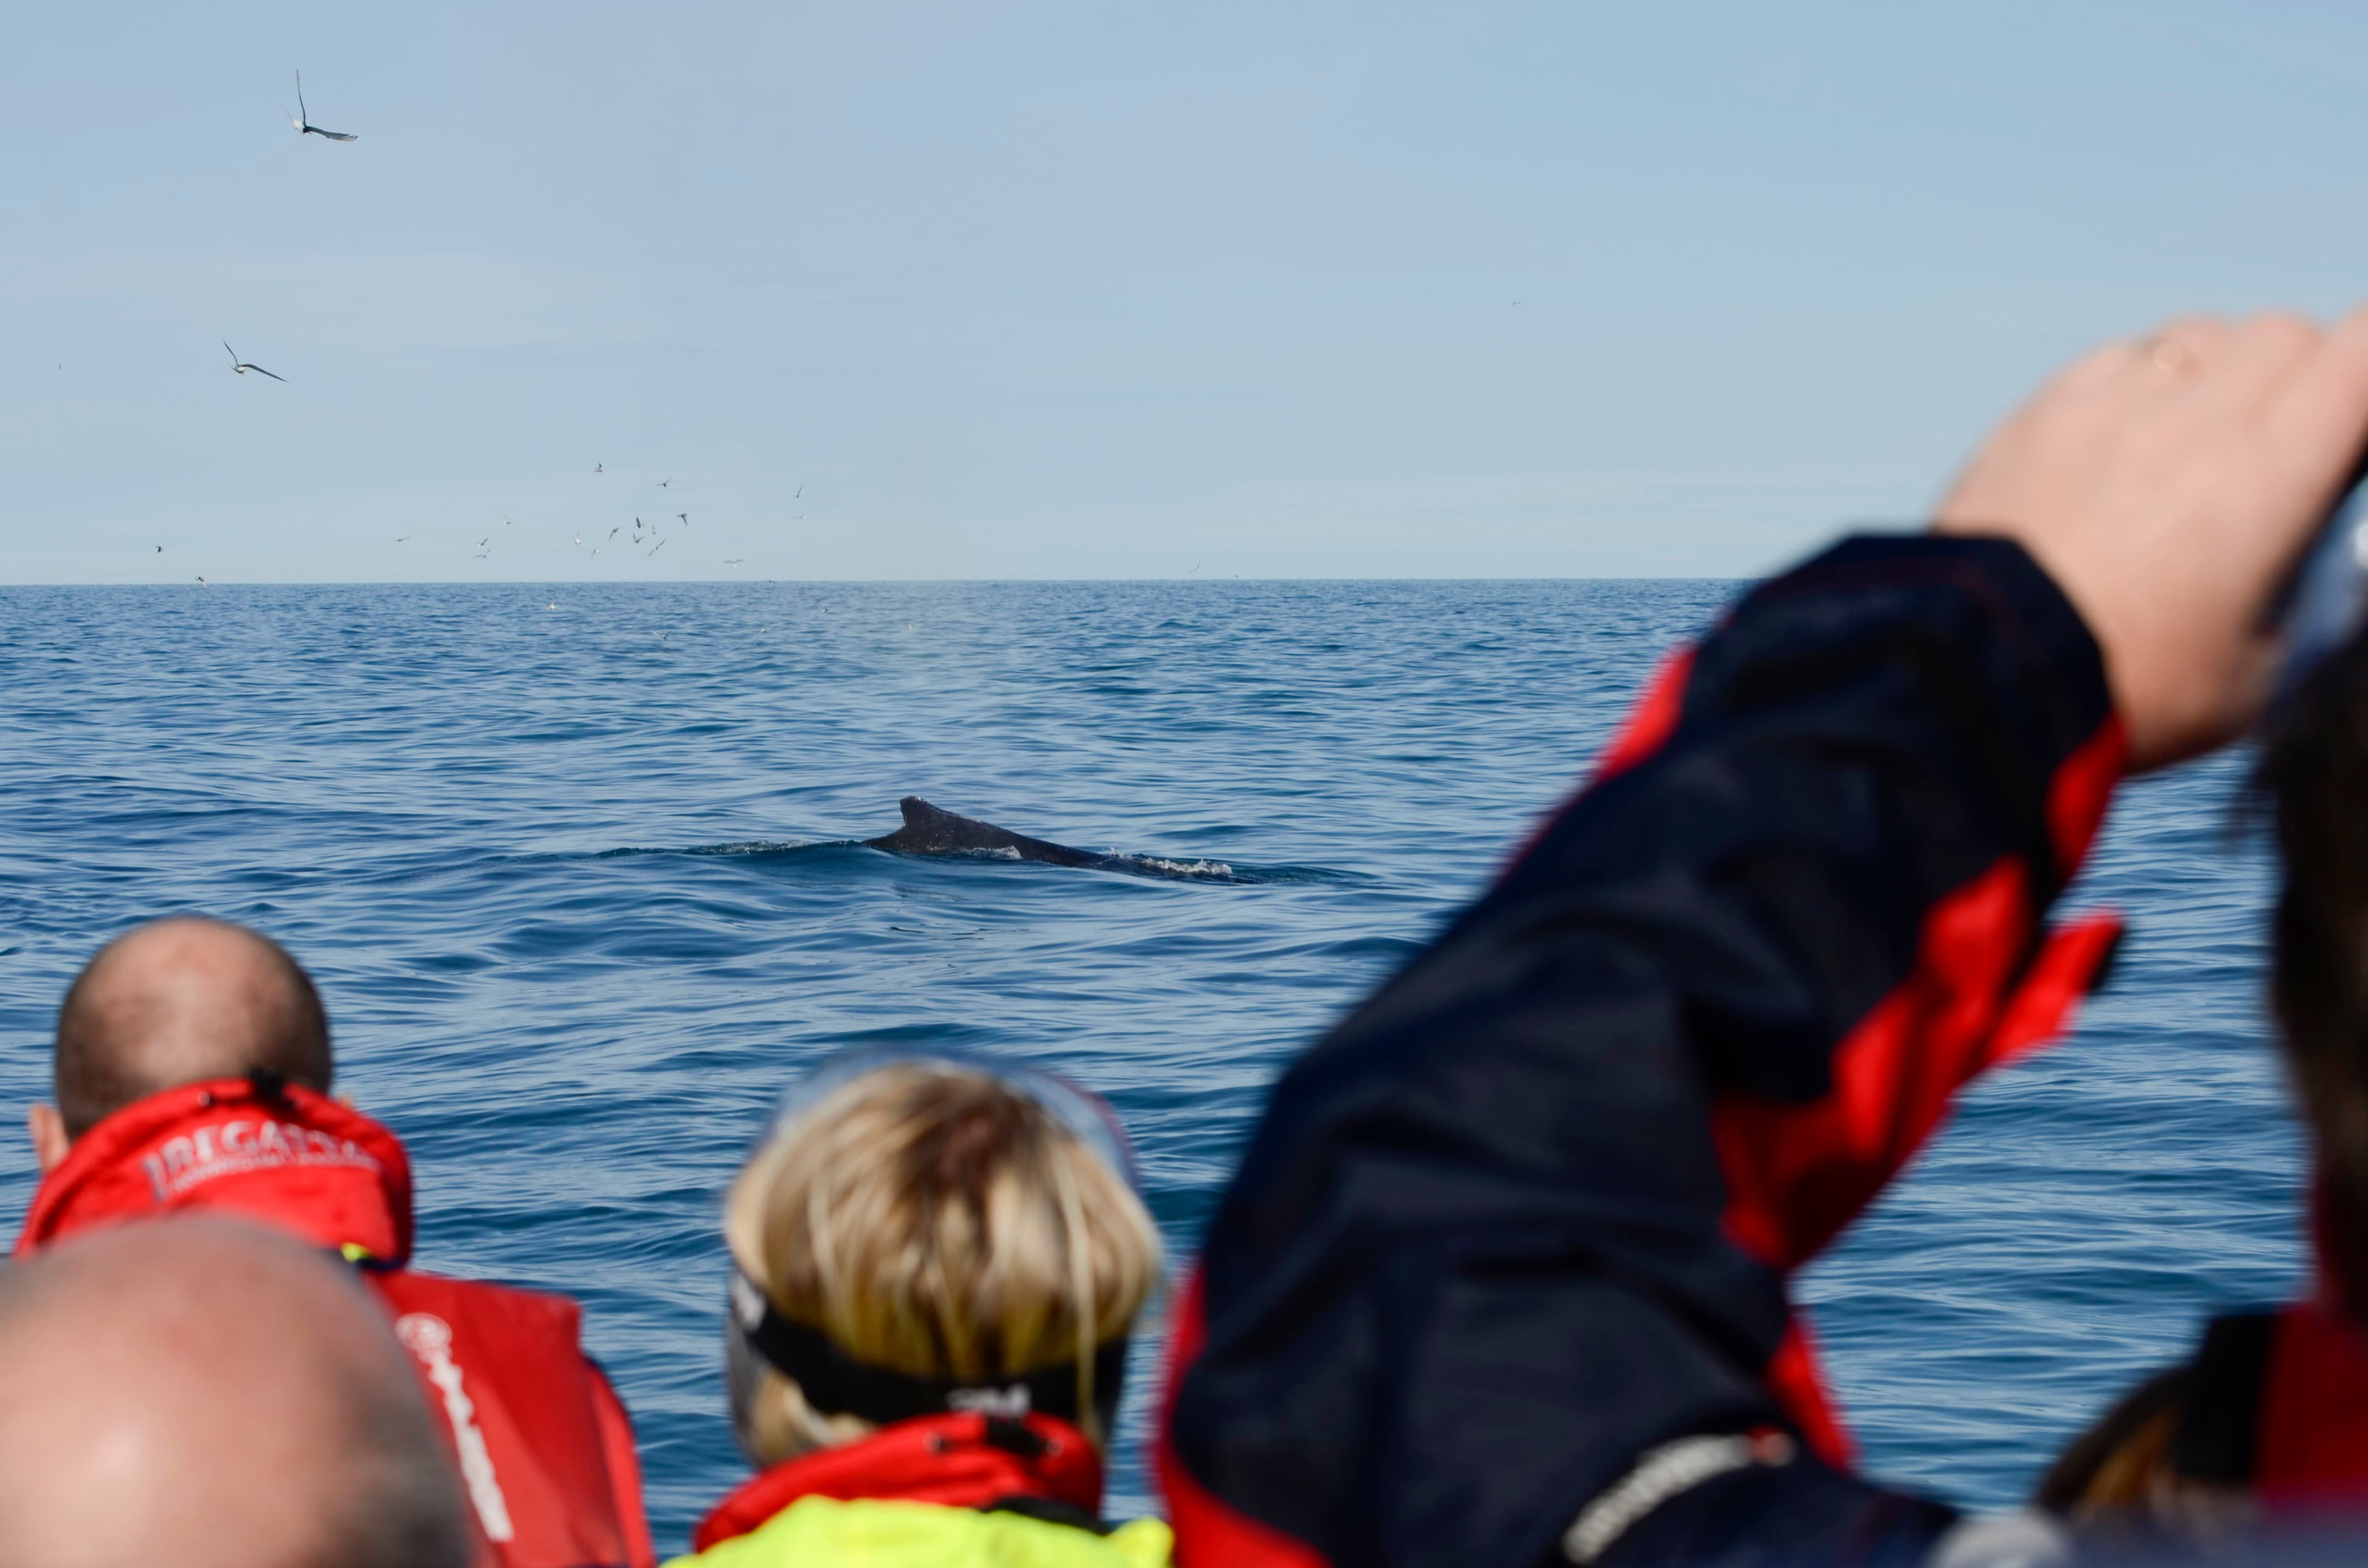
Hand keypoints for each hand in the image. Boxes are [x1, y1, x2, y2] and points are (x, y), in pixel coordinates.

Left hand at [1937, 310, 2367, 770]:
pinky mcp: (2035, 414)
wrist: (1980, 680)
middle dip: (2303, 373)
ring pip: (2197, 335)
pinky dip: (2137, 383)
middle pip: (2281, 335)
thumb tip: (2307, 562)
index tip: (2357, 412)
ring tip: (2203, 436)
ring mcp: (2106, 405)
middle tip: (2287, 436)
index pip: (2360, 353)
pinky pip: (2113, 360)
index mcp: (2268, 472)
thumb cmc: (2124, 690)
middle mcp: (2191, 417)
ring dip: (2219, 370)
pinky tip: (2123, 441)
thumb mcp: (2259, 675)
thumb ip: (2307, 599)